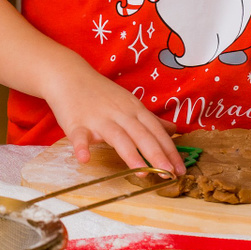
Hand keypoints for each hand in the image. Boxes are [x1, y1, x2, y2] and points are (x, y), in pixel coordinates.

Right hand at [42, 59, 185, 176]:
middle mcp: (120, 114)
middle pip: (142, 135)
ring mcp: (99, 118)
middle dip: (157, 155)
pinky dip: (82, 147)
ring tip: (142, 173)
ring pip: (117, 137)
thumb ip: (150, 119)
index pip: (156, 131)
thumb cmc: (101, 93)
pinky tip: (84, 159)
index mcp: (134, 110)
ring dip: (131, 154)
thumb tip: (173, 129)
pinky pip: (80, 136)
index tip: (181, 169)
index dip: (169, 150)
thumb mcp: (129, 102)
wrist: (69, 76)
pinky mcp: (77, 123)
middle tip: (170, 174)